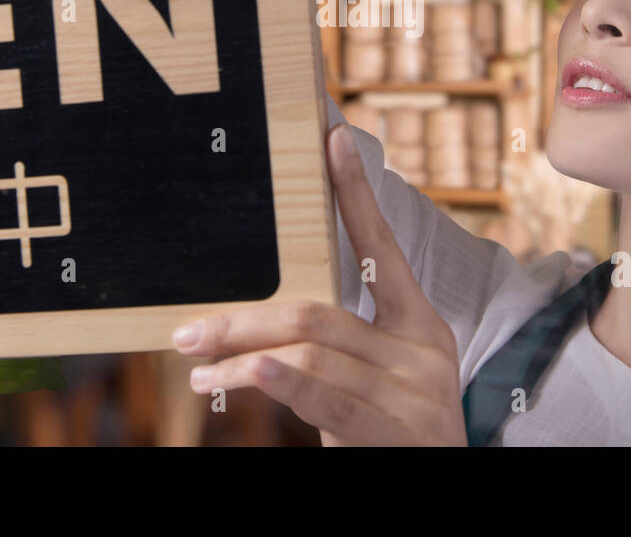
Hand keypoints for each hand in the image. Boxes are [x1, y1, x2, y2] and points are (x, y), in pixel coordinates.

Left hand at [171, 123, 466, 444]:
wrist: (440, 489)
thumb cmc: (395, 436)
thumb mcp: (383, 381)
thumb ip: (344, 347)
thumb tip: (267, 320)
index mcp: (421, 327)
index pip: (383, 249)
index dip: (357, 194)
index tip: (335, 141)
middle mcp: (422, 351)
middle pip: (317, 312)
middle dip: (245, 316)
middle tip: (190, 328)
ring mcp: (412, 392)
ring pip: (308, 351)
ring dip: (239, 356)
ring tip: (197, 365)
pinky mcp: (393, 430)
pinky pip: (321, 396)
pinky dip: (275, 380)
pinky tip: (240, 374)